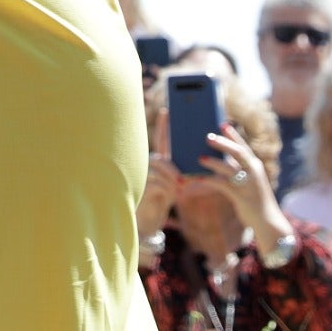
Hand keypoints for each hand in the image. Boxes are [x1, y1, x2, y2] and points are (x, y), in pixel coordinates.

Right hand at [138, 107, 180, 239]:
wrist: (148, 220)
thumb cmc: (161, 201)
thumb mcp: (173, 186)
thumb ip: (179, 175)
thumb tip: (190, 172)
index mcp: (158, 162)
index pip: (161, 140)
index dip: (163, 126)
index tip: (167, 110)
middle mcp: (147, 165)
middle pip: (161, 158)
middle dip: (173, 168)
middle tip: (181, 180)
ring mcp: (142, 174)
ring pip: (161, 169)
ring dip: (173, 180)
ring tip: (179, 191)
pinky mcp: (140, 185)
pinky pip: (160, 182)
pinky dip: (169, 189)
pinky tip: (172, 196)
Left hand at [188, 125, 281, 229]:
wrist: (268, 221)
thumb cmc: (254, 199)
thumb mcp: (248, 181)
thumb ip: (237, 170)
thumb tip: (217, 158)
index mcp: (255, 166)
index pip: (243, 146)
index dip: (232, 135)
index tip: (222, 123)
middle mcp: (254, 172)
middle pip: (238, 153)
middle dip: (222, 144)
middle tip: (207, 136)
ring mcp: (248, 184)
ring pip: (229, 169)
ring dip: (213, 162)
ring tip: (199, 158)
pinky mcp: (241, 197)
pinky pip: (222, 185)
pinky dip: (209, 180)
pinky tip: (198, 178)